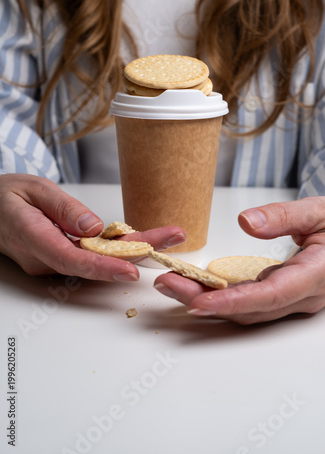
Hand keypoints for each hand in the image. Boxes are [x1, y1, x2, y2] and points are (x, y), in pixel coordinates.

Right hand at [0, 174, 185, 279]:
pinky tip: (146, 239)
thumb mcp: (33, 189)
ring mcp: (54, 261)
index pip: (72, 259)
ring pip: (99, 259)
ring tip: (170, 235)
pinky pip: (93, 255)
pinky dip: (119, 248)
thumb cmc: (7, 196)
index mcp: (34, 239)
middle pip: (96, 261)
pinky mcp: (61, 257)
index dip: (102, 267)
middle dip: (137, 253)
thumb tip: (94, 227)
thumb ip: (63, 208)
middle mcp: (46, 258)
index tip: (130, 270)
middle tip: (173, 237)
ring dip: (134, 249)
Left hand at [154, 197, 324, 323]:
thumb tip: (247, 222)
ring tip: (173, 284)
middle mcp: (303, 296)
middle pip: (250, 308)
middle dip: (206, 301)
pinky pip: (250, 303)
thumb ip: (285, 216)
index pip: (270, 295)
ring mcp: (294, 300)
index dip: (232, 301)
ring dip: (208, 301)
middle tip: (167, 283)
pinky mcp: (283, 296)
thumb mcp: (320, 211)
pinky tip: (198, 287)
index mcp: (317, 274)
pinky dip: (222, 297)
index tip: (197, 301)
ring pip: (247, 310)